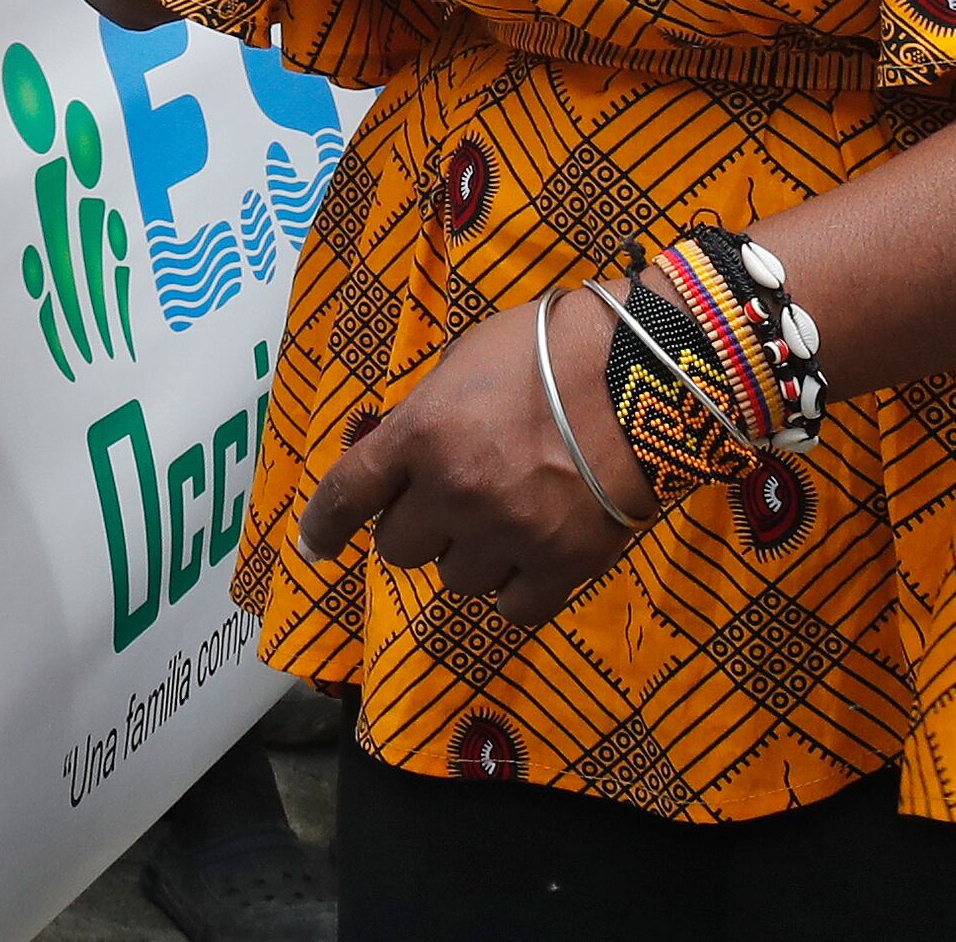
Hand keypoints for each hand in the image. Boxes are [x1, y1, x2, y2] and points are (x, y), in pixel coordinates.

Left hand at [291, 294, 641, 637]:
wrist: (643, 374)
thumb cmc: (549, 348)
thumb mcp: (463, 364)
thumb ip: (428, 418)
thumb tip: (408, 454)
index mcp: (418, 434)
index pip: (346, 495)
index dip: (322, 527)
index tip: (313, 547)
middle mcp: (452, 492)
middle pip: (398, 549)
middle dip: (416, 528)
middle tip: (449, 504)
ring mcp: (506, 533)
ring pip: (455, 580)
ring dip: (468, 555)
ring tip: (506, 517)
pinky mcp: (561, 566)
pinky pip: (513, 608)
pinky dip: (517, 586)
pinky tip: (533, 554)